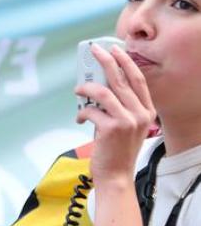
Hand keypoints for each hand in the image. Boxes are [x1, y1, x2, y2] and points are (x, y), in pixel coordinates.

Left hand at [75, 44, 155, 181]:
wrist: (116, 175)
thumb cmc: (117, 150)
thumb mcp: (127, 126)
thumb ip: (120, 107)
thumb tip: (99, 86)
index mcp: (147, 111)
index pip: (138, 80)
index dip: (126, 62)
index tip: (115, 49)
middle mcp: (140, 114)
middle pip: (121, 79)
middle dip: (106, 61)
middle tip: (94, 50)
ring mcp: (127, 121)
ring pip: (104, 92)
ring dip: (86, 88)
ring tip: (78, 90)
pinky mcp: (111, 128)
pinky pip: (91, 110)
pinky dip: (82, 112)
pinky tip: (80, 119)